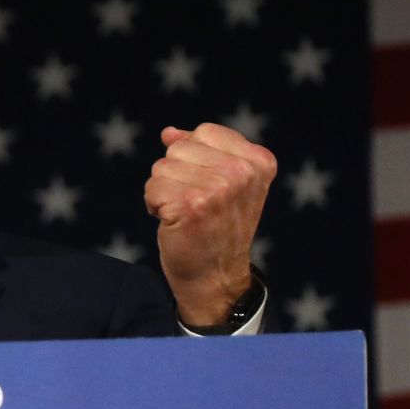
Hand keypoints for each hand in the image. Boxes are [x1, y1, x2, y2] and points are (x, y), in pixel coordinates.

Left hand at [144, 123, 274, 324]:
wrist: (216, 275)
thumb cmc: (217, 226)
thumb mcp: (224, 182)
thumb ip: (200, 151)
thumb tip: (168, 132)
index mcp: (258, 160)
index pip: (203, 132)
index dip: (193, 158)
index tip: (208, 186)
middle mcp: (242, 172)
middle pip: (178, 149)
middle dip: (176, 175)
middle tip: (196, 204)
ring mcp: (217, 188)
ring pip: (161, 167)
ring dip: (164, 192)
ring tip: (186, 214)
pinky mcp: (190, 206)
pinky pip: (151, 188)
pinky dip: (154, 206)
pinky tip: (174, 223)